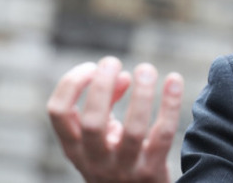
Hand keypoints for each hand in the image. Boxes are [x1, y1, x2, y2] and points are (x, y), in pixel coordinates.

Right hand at [47, 57, 184, 182]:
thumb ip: (106, 104)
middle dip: (101, 87)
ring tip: (146, 69)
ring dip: (141, 95)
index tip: (92, 66)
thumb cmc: (116, 159)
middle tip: (113, 61)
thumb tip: (124, 75)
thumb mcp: (101, 137)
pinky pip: (163, 136)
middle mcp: (95, 160)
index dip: (71, 83)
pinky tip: (174, 79)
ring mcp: (124, 169)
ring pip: (133, 131)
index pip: (58, 113)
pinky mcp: (152, 172)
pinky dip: (169, 105)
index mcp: (74, 147)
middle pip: (92, 123)